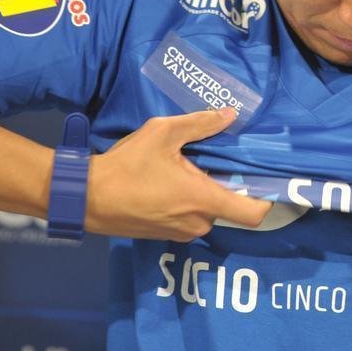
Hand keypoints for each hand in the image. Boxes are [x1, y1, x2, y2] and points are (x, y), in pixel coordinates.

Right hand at [85, 109, 270, 240]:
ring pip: (207, 211)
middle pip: (228, 205)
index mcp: (203, 199)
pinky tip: (168, 181)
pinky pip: (189, 217)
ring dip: (202, 192)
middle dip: (223, 184)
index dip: (266, 199)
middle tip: (210, 159)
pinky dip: (187, 201)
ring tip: (183, 167)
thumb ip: (200, 124)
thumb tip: (230, 115)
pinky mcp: (165, 235)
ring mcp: (180, 232)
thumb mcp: (162, 133)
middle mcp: (197, 223)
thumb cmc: (126, 165)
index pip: (253, 213)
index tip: (265, 179)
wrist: (85, 197)